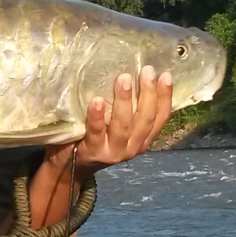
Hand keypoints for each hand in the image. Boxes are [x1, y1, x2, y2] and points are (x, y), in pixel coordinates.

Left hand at [46, 65, 173, 178]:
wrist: (70, 166)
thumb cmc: (95, 137)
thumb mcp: (118, 126)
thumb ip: (128, 110)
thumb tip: (134, 73)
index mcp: (142, 139)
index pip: (160, 118)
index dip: (165, 97)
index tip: (166, 75)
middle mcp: (132, 147)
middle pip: (145, 119)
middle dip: (148, 94)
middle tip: (147, 70)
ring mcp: (113, 151)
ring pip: (124, 126)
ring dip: (125, 101)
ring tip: (124, 79)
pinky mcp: (93, 151)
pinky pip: (96, 132)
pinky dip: (97, 116)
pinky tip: (97, 101)